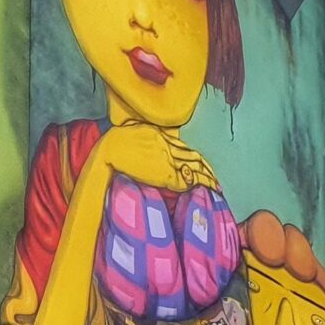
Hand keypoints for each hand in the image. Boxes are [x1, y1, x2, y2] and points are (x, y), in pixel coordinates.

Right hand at [87, 122, 215, 192]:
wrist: (109, 149)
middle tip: (214, 179)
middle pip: (193, 157)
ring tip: (215, 186)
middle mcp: (168, 146)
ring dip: (206, 177)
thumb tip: (147, 155)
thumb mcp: (132, 137)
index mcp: (159, 137)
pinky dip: (197, 182)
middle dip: (205, 169)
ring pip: (194, 167)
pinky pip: (187, 179)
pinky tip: (205, 188)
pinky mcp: (165, 173)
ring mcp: (168, 159)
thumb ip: (143, 143)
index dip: (195, 160)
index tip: (202, 167)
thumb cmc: (113, 146)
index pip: (183, 149)